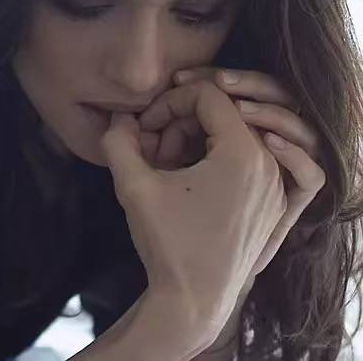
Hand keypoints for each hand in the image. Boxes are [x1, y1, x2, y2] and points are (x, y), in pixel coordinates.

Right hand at [100, 81, 285, 340]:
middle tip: (153, 152)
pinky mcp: (273, 205)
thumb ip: (118, 141)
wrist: (195, 300)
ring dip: (197, 143)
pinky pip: (248, 161)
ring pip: (235, 137)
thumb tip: (120, 117)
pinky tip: (188, 183)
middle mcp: (269, 164)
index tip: (146, 128)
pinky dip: (216, 161)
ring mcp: (276, 186)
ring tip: (167, 169)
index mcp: (243, 153)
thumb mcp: (133, 186)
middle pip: (223, 113)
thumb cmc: (167, 242)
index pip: (207, 94)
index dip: (169, 102)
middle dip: (182, 123)